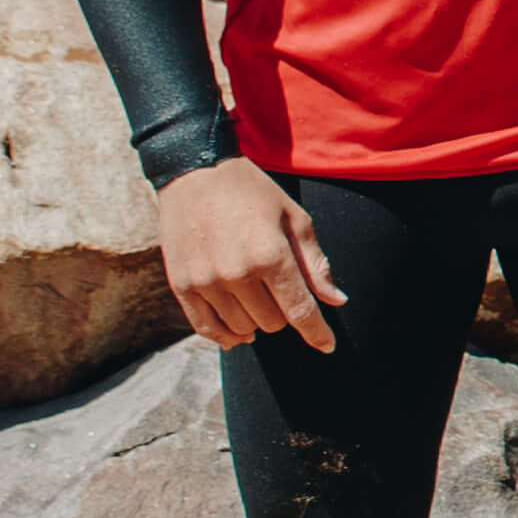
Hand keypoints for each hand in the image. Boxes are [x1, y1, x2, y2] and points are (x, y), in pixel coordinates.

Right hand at [158, 158, 342, 352]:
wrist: (194, 171)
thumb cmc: (251, 191)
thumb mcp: (294, 217)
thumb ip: (315, 263)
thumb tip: (337, 301)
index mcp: (270, 256)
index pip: (300, 312)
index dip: (317, 333)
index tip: (327, 346)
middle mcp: (236, 274)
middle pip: (272, 323)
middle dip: (284, 312)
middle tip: (280, 289)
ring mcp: (205, 282)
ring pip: (242, 328)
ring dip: (256, 320)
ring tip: (257, 297)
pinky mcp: (181, 285)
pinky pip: (206, 328)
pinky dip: (225, 336)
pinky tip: (238, 333)